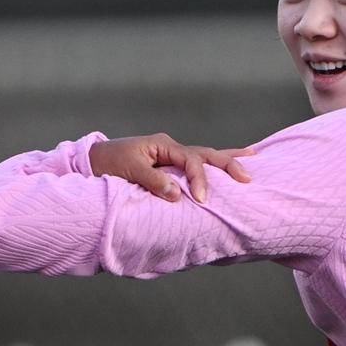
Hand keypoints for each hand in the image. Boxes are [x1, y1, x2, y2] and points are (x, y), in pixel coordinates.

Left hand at [89, 134, 252, 202]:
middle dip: (227, 165)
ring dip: (227, 160)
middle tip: (247, 178)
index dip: (199, 180)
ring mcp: (172, 156)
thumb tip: (177, 194)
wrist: (93, 161)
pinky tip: (228, 165)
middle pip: (206, 154)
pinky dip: (214, 166)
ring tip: (252, 159)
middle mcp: (171, 148)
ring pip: (206, 157)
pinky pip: (197, 165)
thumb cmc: (108, 163)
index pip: (191, 160)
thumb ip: (153, 181)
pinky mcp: (170, 166)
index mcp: (163, 145)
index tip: (201, 200)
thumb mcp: (128, 170)